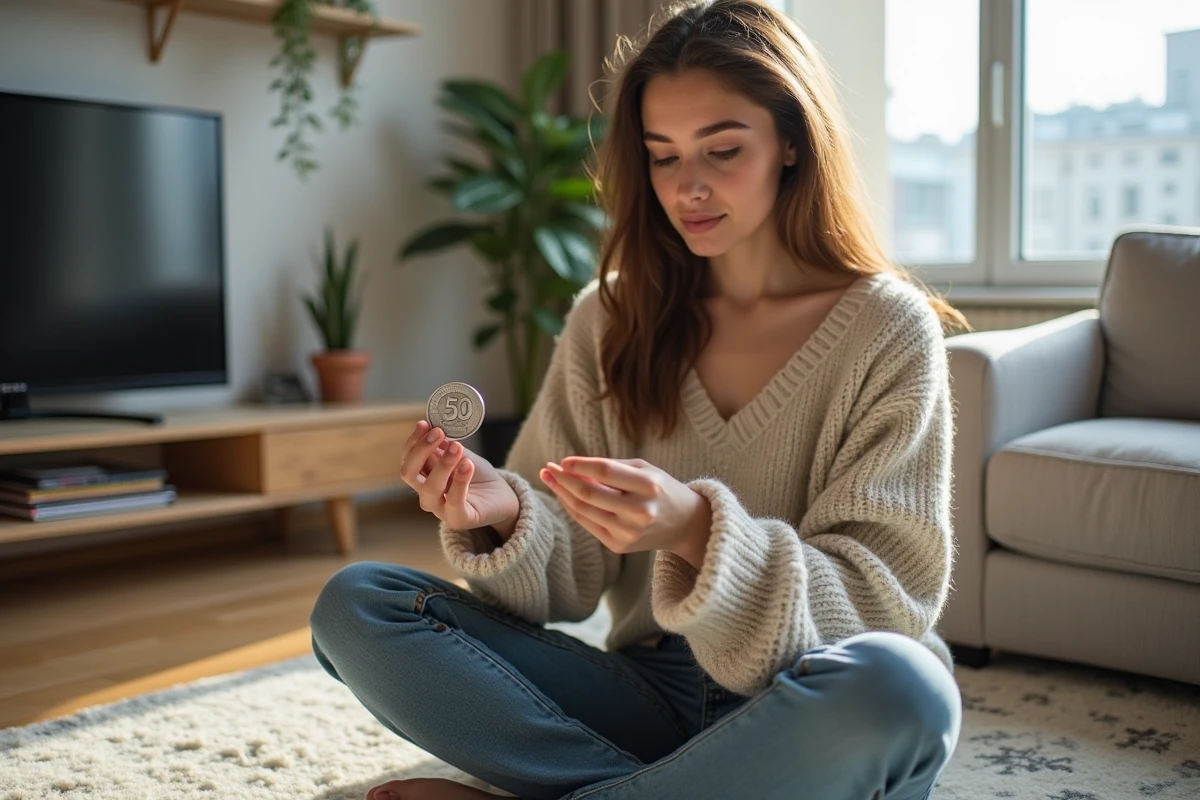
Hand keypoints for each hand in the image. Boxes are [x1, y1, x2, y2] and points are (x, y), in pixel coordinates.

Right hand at [399, 420, 518, 534]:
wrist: (502, 495)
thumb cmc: (477, 474)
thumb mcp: (461, 455)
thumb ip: (447, 446)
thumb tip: (433, 428)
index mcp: (424, 476)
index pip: (408, 459)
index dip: (413, 442)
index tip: (424, 424)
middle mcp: (427, 493)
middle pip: (409, 474)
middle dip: (421, 450)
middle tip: (438, 433)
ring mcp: (441, 509)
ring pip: (429, 489)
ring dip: (442, 464)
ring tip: (457, 447)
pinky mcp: (459, 519)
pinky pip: (454, 502)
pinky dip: (460, 482)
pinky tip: (467, 465)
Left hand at [538, 456, 711, 567]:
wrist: (686, 525)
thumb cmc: (661, 489)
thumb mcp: (644, 470)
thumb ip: (611, 467)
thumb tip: (571, 467)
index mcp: (649, 486)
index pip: (605, 472)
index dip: (580, 465)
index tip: (562, 460)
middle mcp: (639, 511)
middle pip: (589, 494)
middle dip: (563, 479)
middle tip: (547, 468)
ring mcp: (629, 532)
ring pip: (584, 510)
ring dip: (562, 493)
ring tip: (549, 478)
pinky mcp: (620, 545)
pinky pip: (588, 524)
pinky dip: (573, 508)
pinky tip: (564, 496)